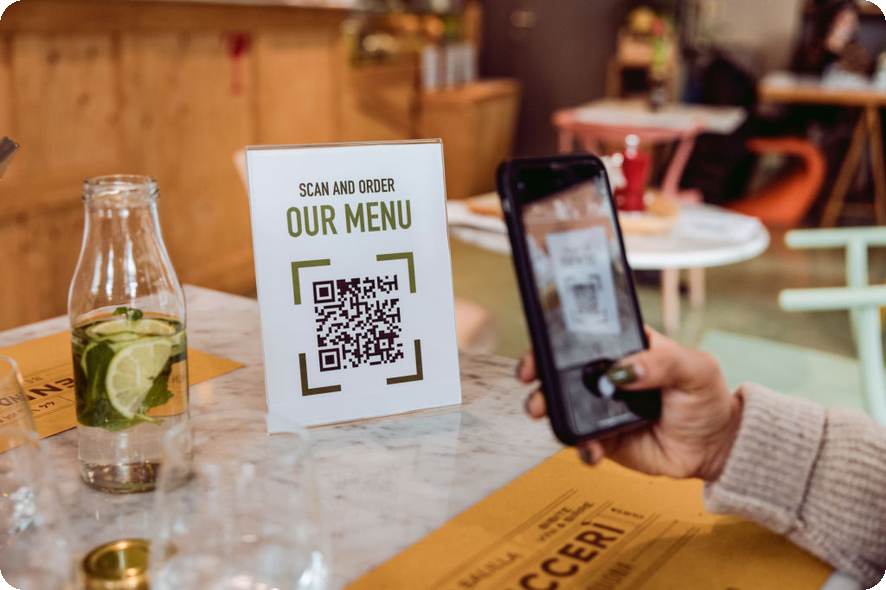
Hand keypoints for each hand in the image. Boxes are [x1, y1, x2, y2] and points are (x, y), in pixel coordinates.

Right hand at [517, 328, 741, 480]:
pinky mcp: (604, 438)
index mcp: (626, 348)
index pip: (585, 337)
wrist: (715, 447)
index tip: (543, 346)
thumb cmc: (706, 399)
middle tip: (533, 381)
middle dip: (540, 374)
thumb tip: (624, 369)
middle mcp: (607, 376)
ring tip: (546, 414)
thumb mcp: (694, 368)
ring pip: (564, 406)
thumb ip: (662, 363)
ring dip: (549, 409)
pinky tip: (592, 448)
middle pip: (562, 371)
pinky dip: (581, 446)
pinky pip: (582, 441)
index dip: (558, 340)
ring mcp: (602, 408)